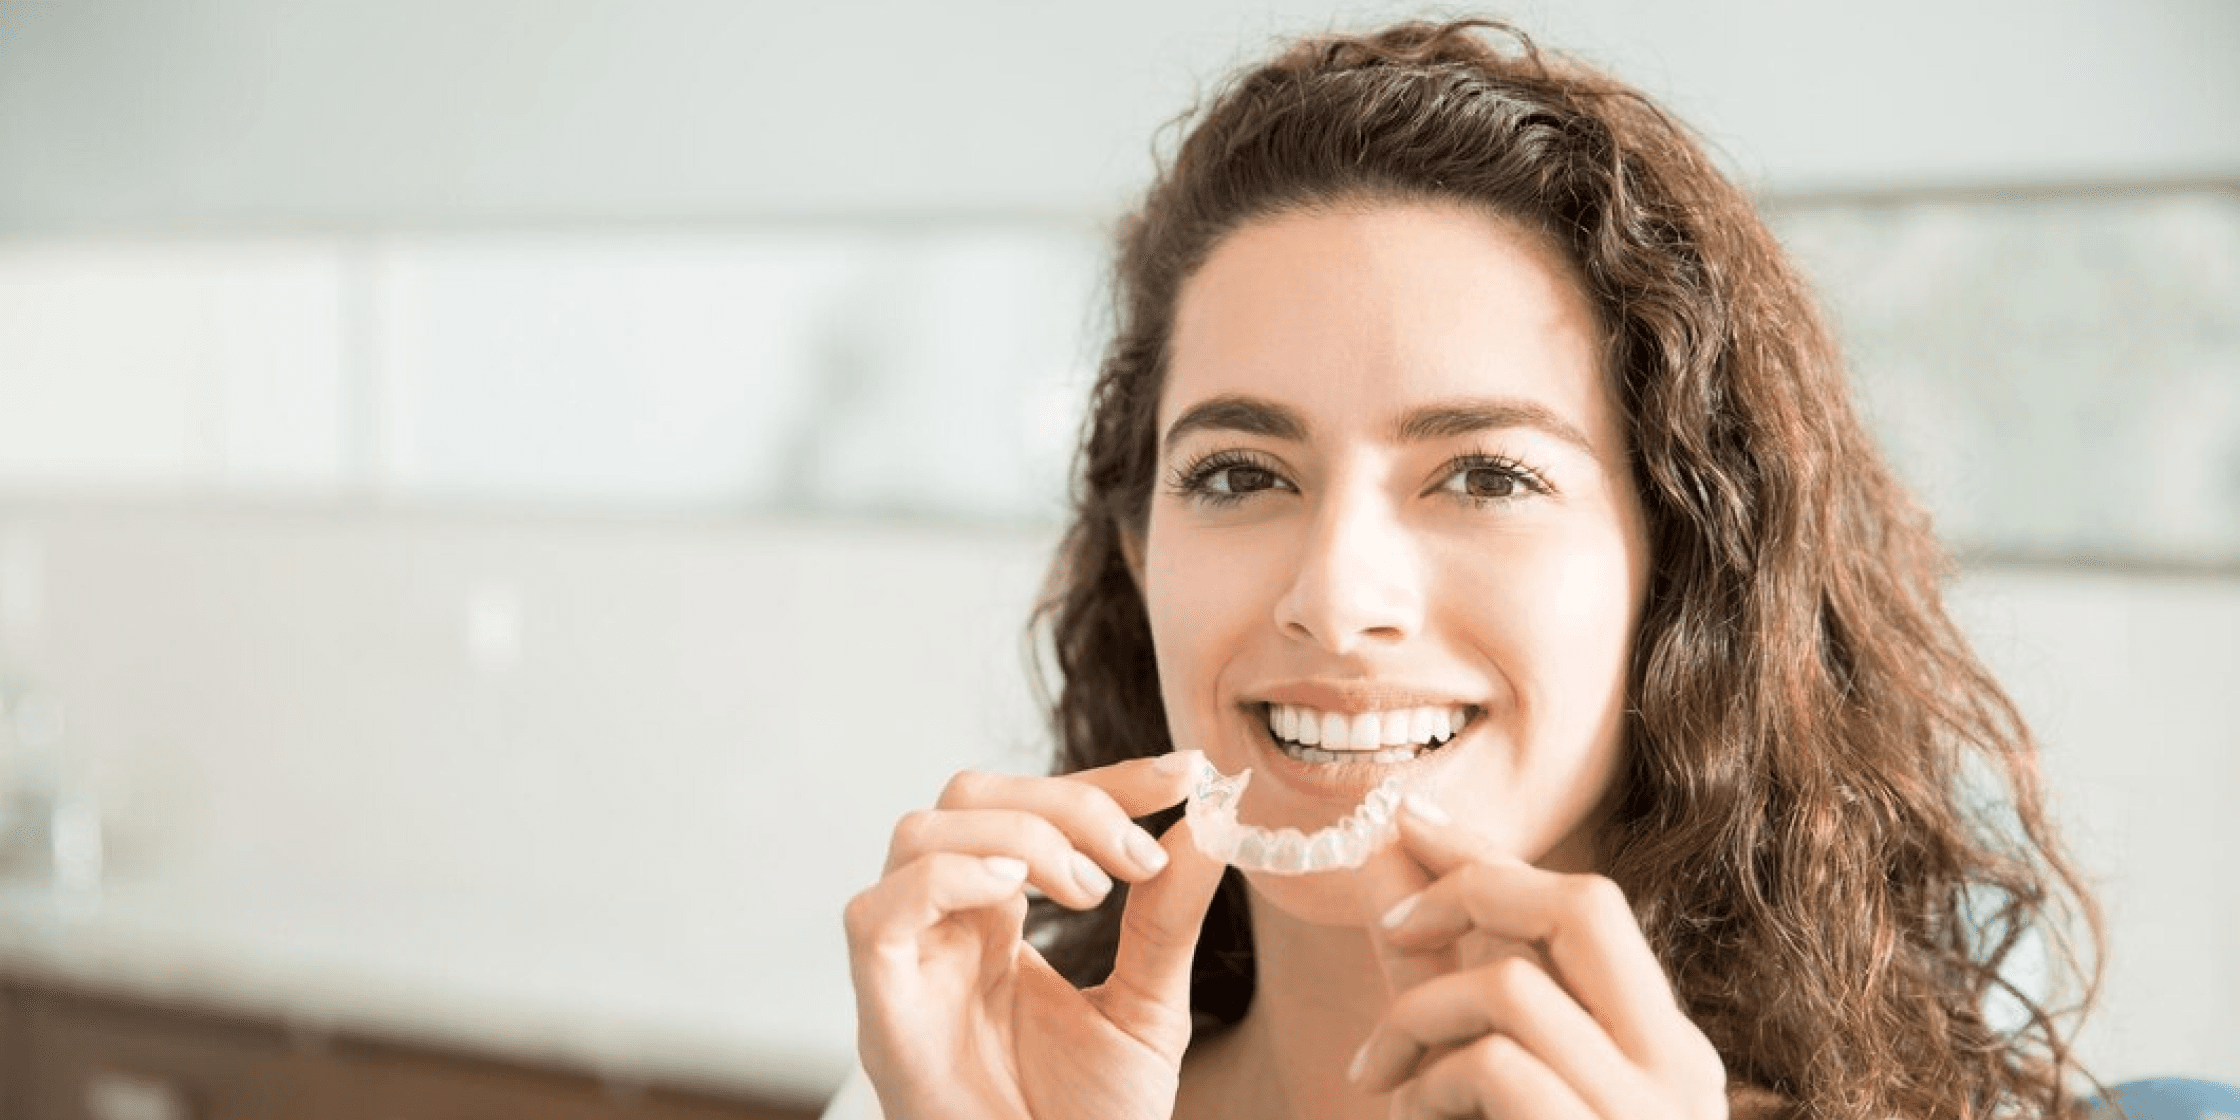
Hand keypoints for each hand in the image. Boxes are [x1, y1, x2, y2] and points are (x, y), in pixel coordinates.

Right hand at [842, 752, 1227, 1119]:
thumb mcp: (1148, 1010)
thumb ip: (1167, 918)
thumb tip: (1208, 825)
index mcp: (999, 924)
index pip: (1035, 810)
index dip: (1106, 780)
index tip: (1185, 774)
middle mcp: (944, 931)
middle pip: (970, 797)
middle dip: (1066, 801)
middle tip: (1135, 859)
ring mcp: (908, 966)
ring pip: (921, 832)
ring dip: (1019, 836)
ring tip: (1090, 892)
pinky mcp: (881, 1010)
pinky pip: (877, 910)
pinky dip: (948, 878)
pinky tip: (1018, 897)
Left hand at [1349, 798, 1727, 1117]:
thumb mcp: (1472, 1069)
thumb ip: (1433, 972)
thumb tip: (1383, 853)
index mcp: (1662, 1045)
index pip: (1587, 909)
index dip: (1489, 854)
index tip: (1409, 820)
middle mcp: (1678, 1071)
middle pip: (1585, 907)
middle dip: (1472, 886)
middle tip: (1394, 923)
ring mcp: (1648, 1116)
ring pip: (1512, 989)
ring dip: (1417, 1020)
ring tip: (1381, 1074)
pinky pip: (1495, 1065)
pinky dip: (1425, 1085)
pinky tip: (1407, 1117)